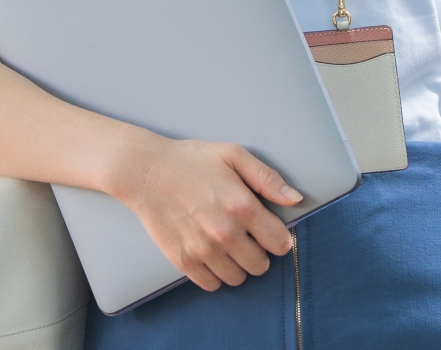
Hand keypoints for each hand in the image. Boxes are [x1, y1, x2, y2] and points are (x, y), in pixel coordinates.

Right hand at [107, 133, 302, 291]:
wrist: (144, 171)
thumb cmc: (190, 160)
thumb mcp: (233, 155)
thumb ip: (267, 178)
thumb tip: (296, 199)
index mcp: (242, 205)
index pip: (280, 243)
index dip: (277, 238)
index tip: (268, 232)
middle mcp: (225, 232)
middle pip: (260, 266)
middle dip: (257, 252)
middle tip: (244, 236)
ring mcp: (203, 249)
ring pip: (237, 278)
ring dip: (236, 265)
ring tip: (225, 244)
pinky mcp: (183, 260)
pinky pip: (211, 284)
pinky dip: (214, 274)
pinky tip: (209, 253)